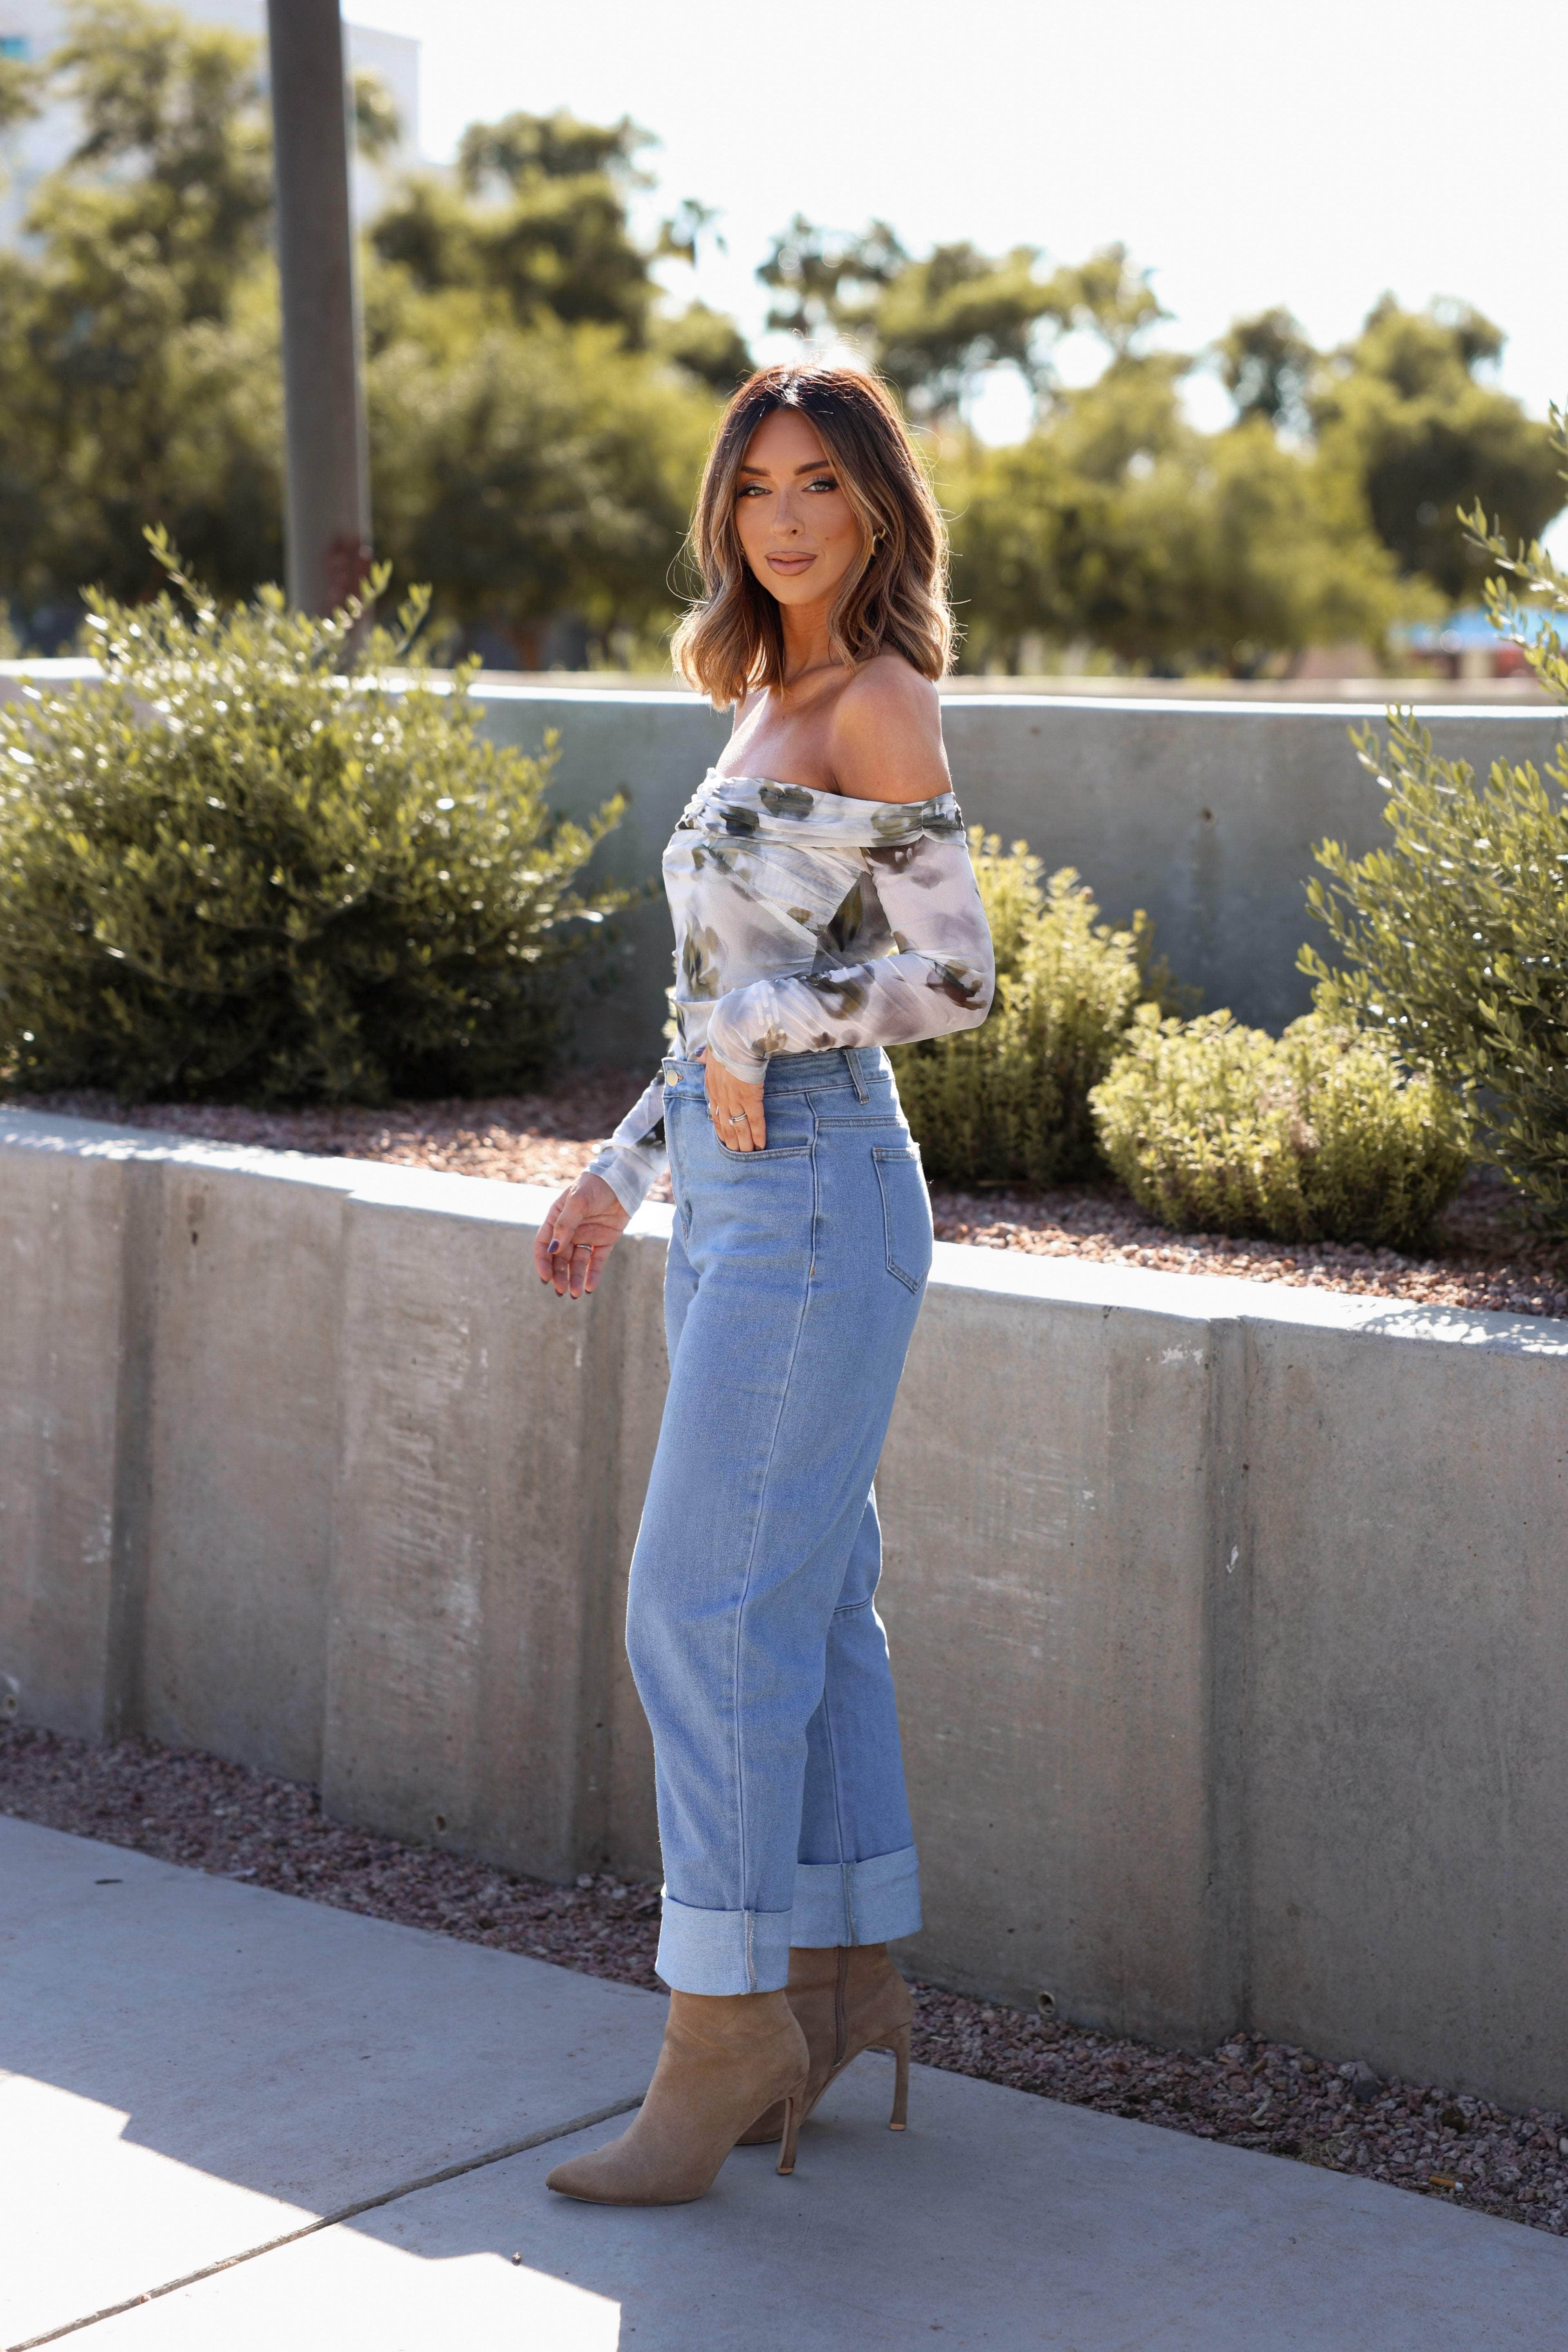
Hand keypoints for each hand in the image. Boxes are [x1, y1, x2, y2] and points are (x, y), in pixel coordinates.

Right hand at [533, 1171, 629, 1297]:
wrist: (624, 1179)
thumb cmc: (596, 1185)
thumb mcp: (578, 1202)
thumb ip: (565, 1225)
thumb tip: (552, 1249)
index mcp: (557, 1218)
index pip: (544, 1244)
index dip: (543, 1261)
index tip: (545, 1277)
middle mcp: (570, 1230)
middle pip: (560, 1258)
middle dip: (559, 1275)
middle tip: (561, 1291)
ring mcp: (587, 1236)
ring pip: (577, 1263)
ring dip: (575, 1278)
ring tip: (575, 1294)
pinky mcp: (604, 1240)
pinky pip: (596, 1261)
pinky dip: (593, 1274)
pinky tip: (590, 1287)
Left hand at [703, 1050, 766, 1151]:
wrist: (734, 1039)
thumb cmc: (723, 1043)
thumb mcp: (709, 1052)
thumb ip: (706, 1057)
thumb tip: (702, 1055)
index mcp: (711, 1089)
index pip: (715, 1116)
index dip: (720, 1131)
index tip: (724, 1141)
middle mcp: (721, 1099)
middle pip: (726, 1127)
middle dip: (732, 1143)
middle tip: (737, 1155)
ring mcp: (735, 1100)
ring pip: (739, 1128)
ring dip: (745, 1144)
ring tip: (749, 1155)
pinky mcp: (750, 1099)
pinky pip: (755, 1121)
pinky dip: (758, 1135)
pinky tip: (761, 1145)